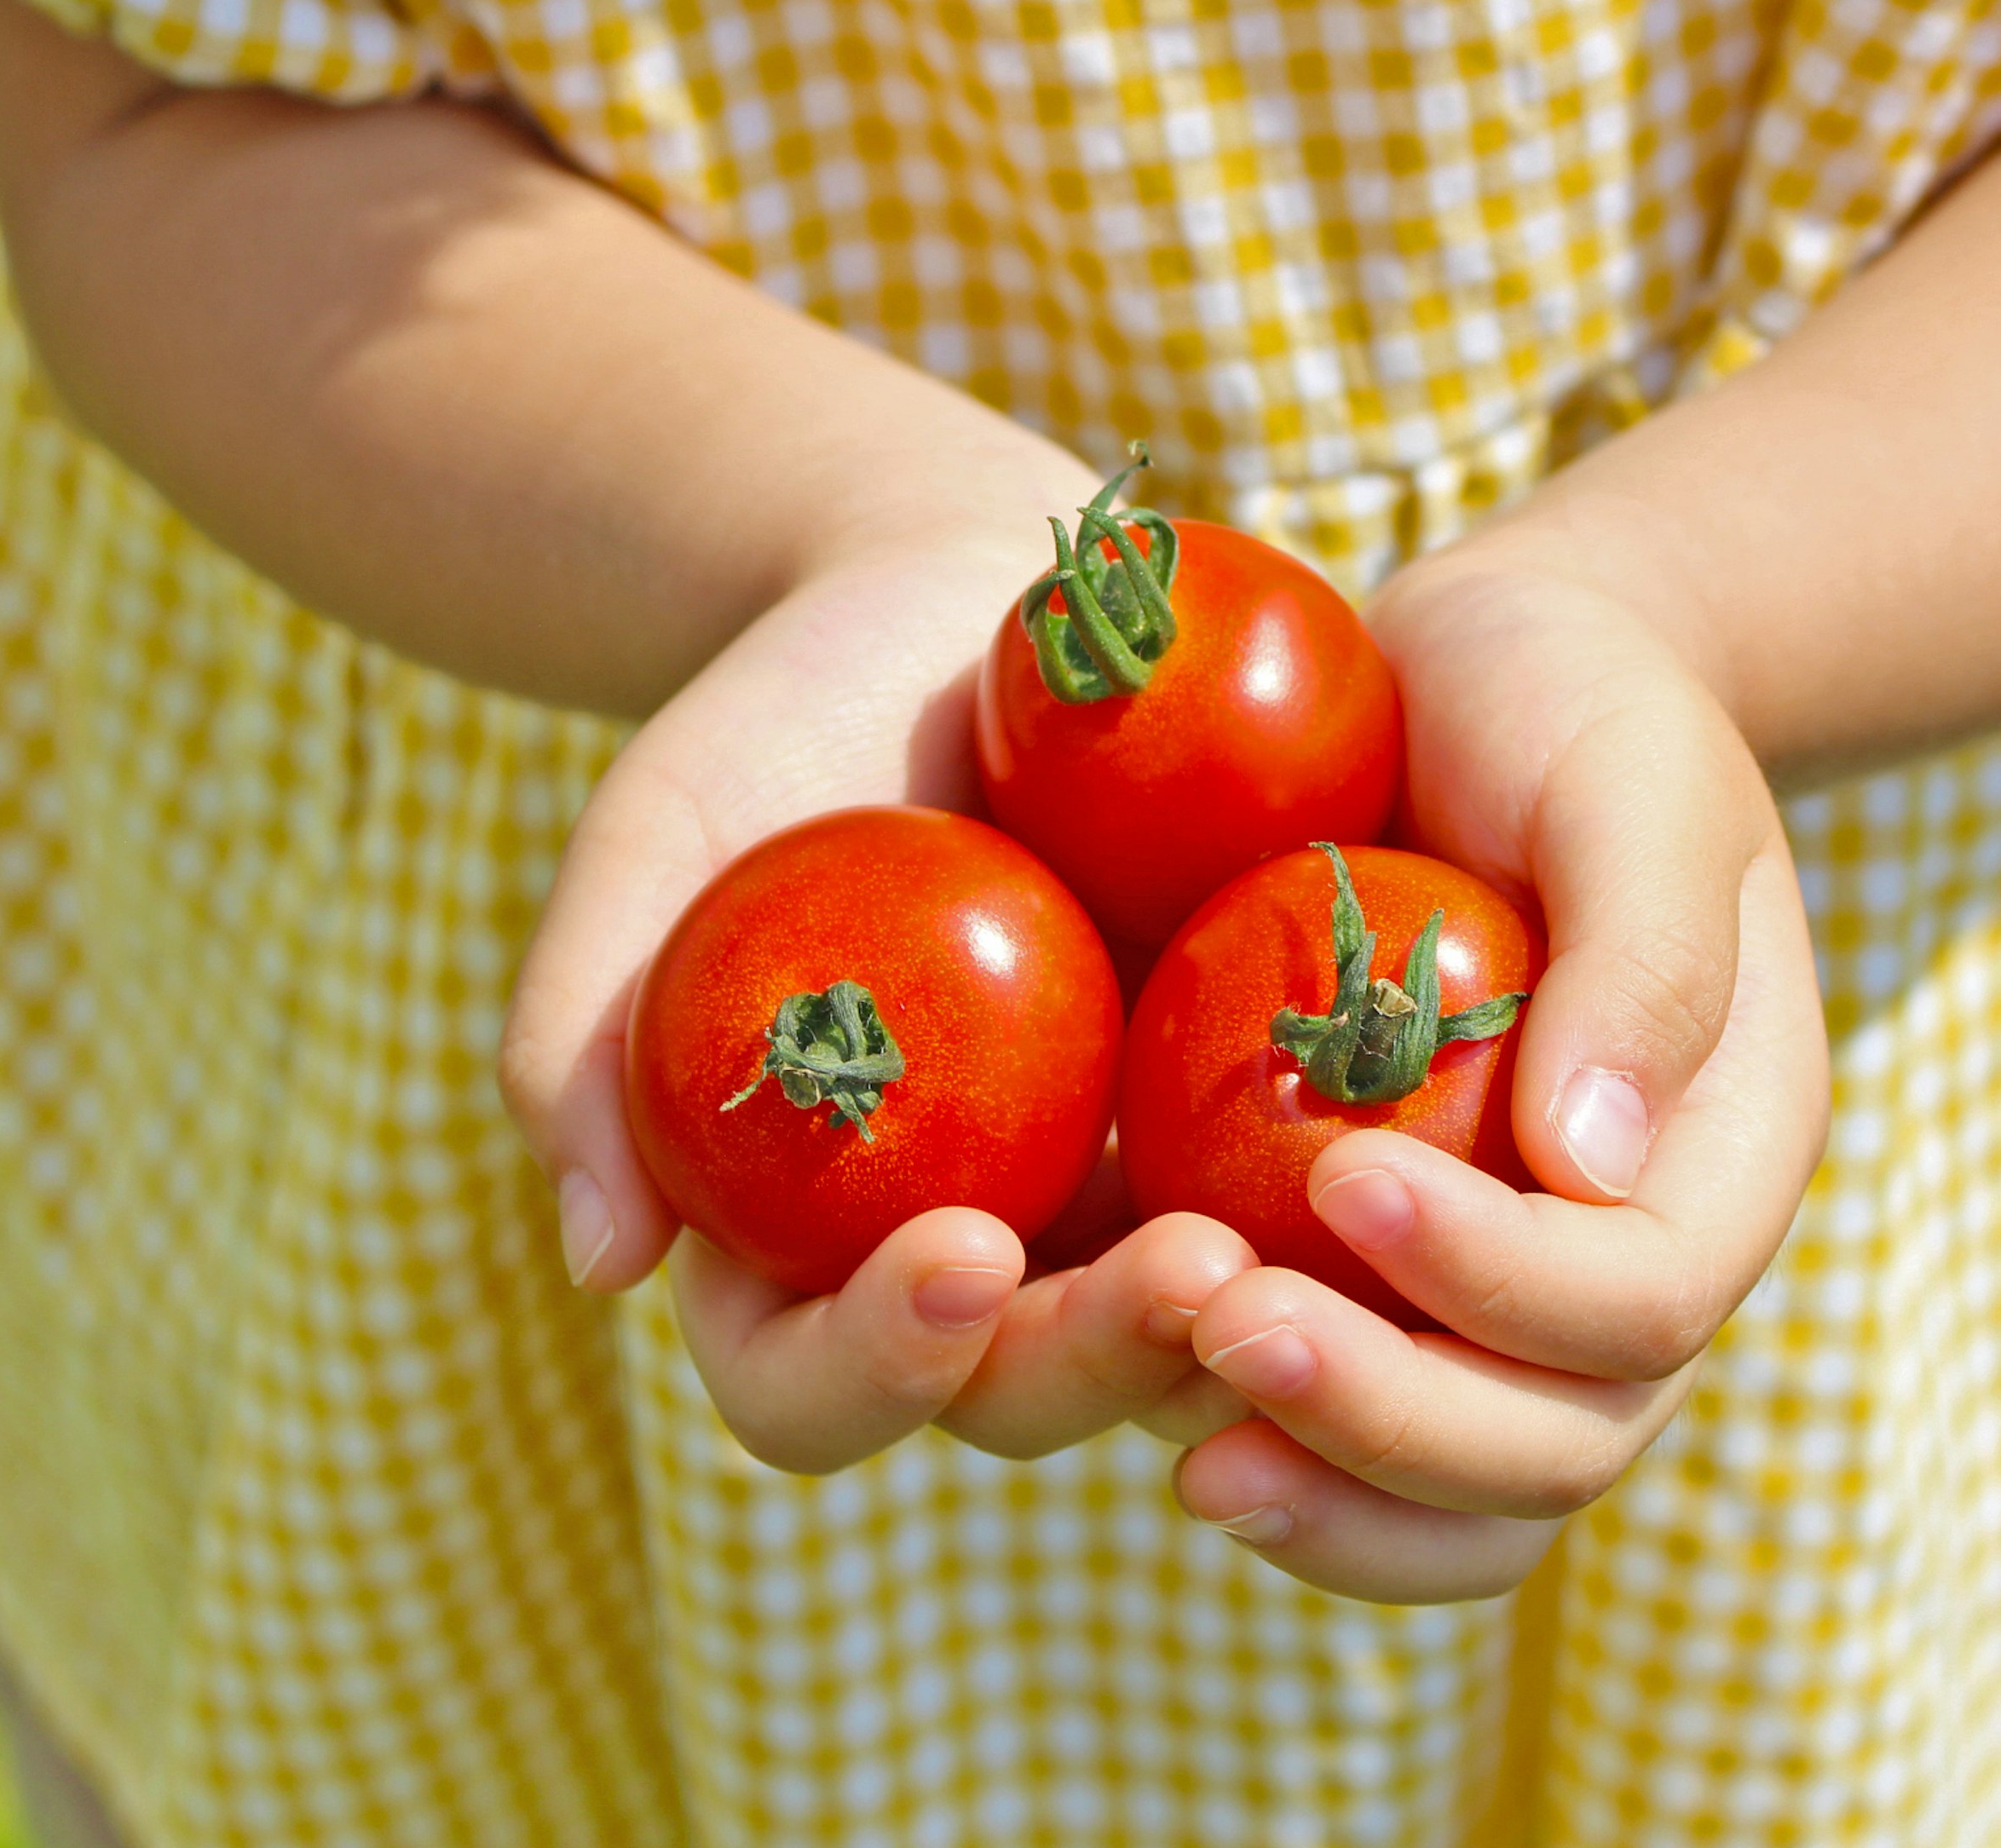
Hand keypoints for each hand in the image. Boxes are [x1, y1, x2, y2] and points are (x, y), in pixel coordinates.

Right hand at [498, 453, 1256, 1471]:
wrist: (965, 604)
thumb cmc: (779, 722)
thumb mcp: (660, 839)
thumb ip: (582, 1036)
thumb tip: (604, 1267)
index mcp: (795, 1242)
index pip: (811, 1382)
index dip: (881, 1362)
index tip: (965, 1250)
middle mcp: (960, 1254)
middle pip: (1017, 1395)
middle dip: (1098, 1360)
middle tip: (1194, 1268)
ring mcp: (1106, 1199)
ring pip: (1176, 1340)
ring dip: (1245, 1321)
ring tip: (1317, 1234)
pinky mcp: (1237, 1121)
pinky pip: (1299, 1211)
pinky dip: (1348, 1216)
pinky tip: (1417, 1156)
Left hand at [1167, 537, 1830, 1600]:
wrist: (1479, 687)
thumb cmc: (1571, 704)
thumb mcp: (1631, 774)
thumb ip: (1643, 949)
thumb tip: (1592, 1166)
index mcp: (1722, 1152)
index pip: (1645, 1299)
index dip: (1503, 1279)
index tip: (1343, 1178)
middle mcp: (1631, 1262)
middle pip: (1555, 1446)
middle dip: (1396, 1417)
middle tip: (1224, 1324)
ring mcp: (1507, 1299)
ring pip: (1461, 1503)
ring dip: (1325, 1483)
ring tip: (1175, 1434)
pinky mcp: (1386, 1292)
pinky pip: (1356, 1454)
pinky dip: (1279, 1462)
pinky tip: (1152, 1406)